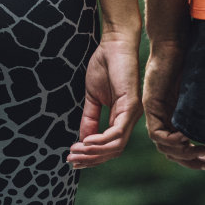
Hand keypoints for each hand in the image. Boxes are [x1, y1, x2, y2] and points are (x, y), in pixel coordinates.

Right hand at [70, 32, 143, 167]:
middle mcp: (129, 120)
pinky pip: (118, 131)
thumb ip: (90, 118)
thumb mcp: (93, 97)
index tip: (73, 160)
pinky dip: (102, 140)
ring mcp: (132, 114)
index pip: (110, 147)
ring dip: (94, 152)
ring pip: (116, 145)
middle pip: (113, 151)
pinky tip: (88, 142)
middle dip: (91, 159)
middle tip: (72, 160)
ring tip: (76, 151)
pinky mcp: (131, 105)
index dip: (92, 157)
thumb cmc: (105, 66)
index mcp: (121, 119)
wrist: (114, 44)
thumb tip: (82, 140)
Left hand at [142, 43, 204, 170]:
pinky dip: (171, 141)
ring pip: (164, 146)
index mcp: (176, 118)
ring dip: (183, 154)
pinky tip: (187, 140)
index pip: (181, 148)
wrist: (177, 45)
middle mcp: (164, 119)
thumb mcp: (202, 98)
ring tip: (202, 151)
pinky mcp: (150, 106)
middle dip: (191, 161)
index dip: (194, 160)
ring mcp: (156, 113)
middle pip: (172, 152)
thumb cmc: (193, 66)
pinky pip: (157, 133)